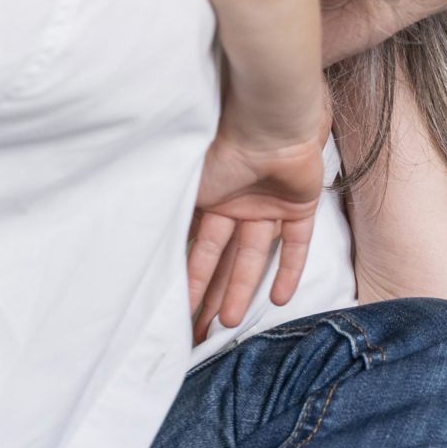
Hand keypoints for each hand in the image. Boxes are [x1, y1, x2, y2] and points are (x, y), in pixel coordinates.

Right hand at [185, 87, 330, 336]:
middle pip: (224, 257)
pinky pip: (296, 243)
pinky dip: (289, 270)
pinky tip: (279, 299)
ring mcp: (269, 203)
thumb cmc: (223, 143)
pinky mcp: (300, 203)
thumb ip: (176, 211)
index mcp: (211, 196)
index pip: (198, 246)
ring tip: (229, 322)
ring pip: (255, 255)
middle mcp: (238, 203)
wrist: (269, 118)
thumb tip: (147, 242)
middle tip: (201, 329)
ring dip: (242, 287)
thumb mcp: (188, 181)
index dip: (189, 278)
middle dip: (212, 292)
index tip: (178, 309)